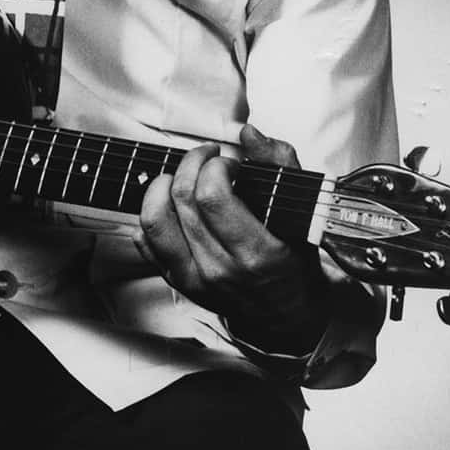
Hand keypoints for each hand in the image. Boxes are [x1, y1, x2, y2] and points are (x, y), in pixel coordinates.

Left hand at [135, 123, 330, 355]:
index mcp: (255, 253)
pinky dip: (151, 215)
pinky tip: (171, 205)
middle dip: (192, 164)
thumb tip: (248, 133)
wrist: (288, 317)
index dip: (216, 166)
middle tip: (209, 160)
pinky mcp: (178, 283)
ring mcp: (195, 279)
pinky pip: (146, 243)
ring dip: (165, 184)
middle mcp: (219, 269)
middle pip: (182, 200)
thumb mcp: (303, 213)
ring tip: (185, 177)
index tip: (230, 163)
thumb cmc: (295, 260)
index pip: (212, 196)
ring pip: (156, 219)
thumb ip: (279, 165)